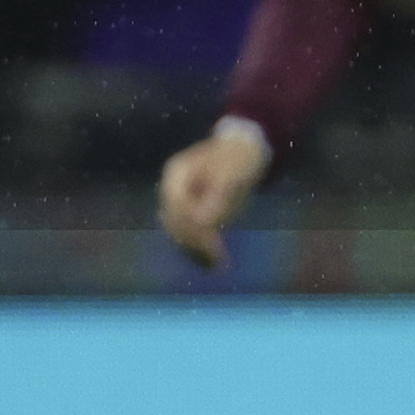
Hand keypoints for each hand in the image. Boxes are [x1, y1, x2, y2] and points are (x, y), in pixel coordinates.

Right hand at [156, 123, 269, 268]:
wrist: (242, 149)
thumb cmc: (237, 158)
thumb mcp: (233, 173)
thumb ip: (218, 195)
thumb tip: (204, 222)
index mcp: (177, 174)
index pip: (177, 207)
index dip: (192, 227)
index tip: (213, 244)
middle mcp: (172, 188)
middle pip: (175, 221)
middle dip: (194, 241)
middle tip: (217, 260)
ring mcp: (178, 199)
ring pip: (179, 230)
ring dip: (195, 249)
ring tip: (216, 265)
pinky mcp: (189, 209)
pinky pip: (189, 231)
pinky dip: (199, 246)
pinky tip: (214, 263)